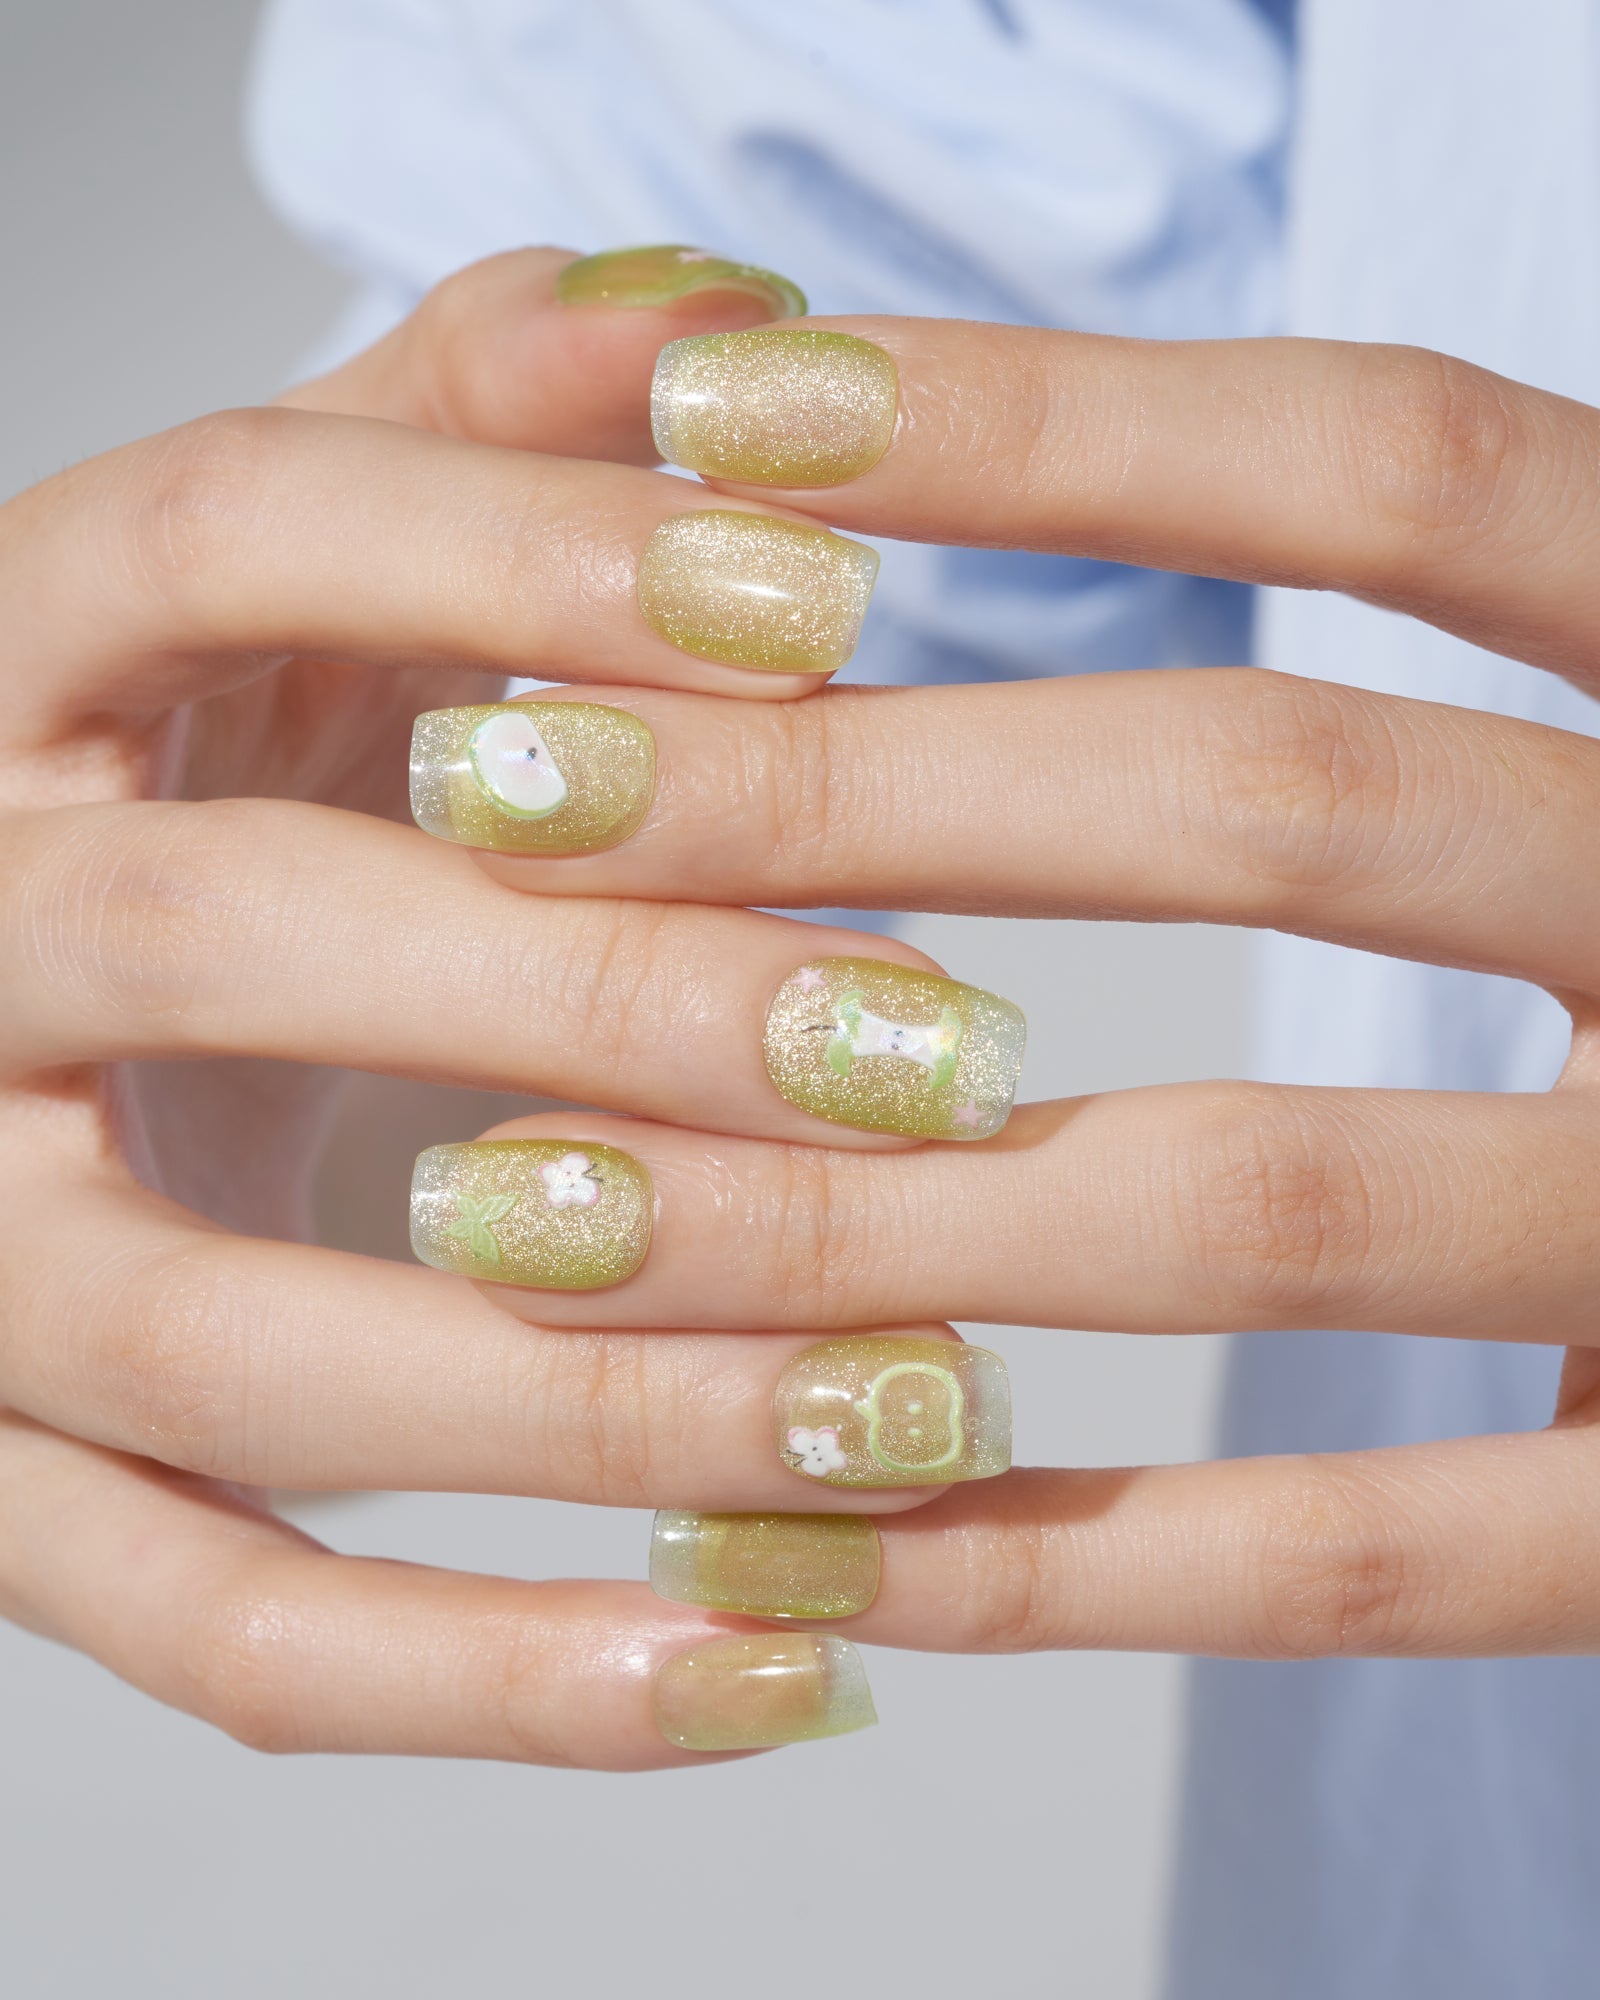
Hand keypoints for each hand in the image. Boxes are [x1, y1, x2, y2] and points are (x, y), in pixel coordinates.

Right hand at [0, 247, 962, 1767]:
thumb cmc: (206, 766)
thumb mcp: (304, 576)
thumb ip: (474, 439)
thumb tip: (716, 324)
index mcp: (17, 679)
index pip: (232, 535)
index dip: (524, 556)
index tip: (842, 615)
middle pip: (232, 948)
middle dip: (611, 1001)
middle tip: (945, 1057)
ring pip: (237, 1348)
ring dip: (604, 1400)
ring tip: (926, 1408)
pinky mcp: (8, 1492)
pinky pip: (226, 1630)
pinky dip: (502, 1684)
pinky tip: (786, 1673)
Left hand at [456, 319, 1599, 1657]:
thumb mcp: (1559, 750)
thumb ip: (1314, 641)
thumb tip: (840, 499)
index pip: (1395, 465)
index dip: (1057, 425)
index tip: (710, 428)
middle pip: (1279, 800)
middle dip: (853, 793)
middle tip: (496, 795)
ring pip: (1267, 1194)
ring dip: (859, 1211)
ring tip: (525, 1205)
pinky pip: (1361, 1559)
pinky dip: (1047, 1554)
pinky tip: (773, 1526)